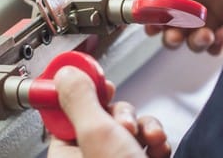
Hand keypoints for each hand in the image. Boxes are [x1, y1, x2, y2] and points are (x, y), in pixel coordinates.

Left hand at [47, 66, 170, 157]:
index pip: (65, 110)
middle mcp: (88, 155)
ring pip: (125, 124)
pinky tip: (158, 146)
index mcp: (66, 153)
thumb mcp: (97, 133)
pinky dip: (155, 138)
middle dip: (121, 113)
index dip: (81, 90)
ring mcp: (114, 157)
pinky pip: (144, 139)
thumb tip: (65, 73)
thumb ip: (81, 99)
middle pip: (101, 113)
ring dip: (143, 125)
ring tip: (148, 137)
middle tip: (125, 123)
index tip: (92, 75)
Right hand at [134, 0, 222, 53]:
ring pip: (193, 31)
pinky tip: (217, 42)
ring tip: (204, 37)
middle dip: (172, 30)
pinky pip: (213, 40)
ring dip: (193, 39)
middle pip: (176, 16)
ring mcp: (221, 8)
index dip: (154, 9)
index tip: (148, 23)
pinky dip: (211, 45)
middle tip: (172, 38)